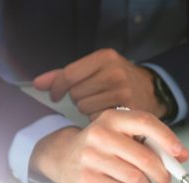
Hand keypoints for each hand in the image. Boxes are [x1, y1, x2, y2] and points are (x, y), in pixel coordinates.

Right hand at [30, 109, 188, 182]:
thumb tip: (180, 156)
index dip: (168, 139)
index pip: (145, 123)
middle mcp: (100, 134)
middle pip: (145, 158)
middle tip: (166, 181)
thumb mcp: (121, 135)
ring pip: (136, 178)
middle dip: (162, 174)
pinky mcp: (86, 178)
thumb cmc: (101, 147)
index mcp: (113, 118)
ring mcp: (91, 156)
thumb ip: (149, 142)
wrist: (62, 156)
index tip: (180, 154)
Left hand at [33, 49, 165, 119]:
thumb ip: (64, 75)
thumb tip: (37, 84)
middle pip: (76, 93)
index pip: (69, 74)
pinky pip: (97, 119)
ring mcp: (122, 92)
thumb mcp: (94, 68)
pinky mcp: (127, 110)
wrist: (152, 91)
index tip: (55, 95)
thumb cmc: (116, 80)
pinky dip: (97, 119)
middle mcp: (114, 72)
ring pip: (85, 107)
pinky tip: (107, 114)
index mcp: (104, 57)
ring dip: (87, 110)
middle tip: (90, 97)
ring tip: (99, 105)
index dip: (57, 87)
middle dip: (78, 98)